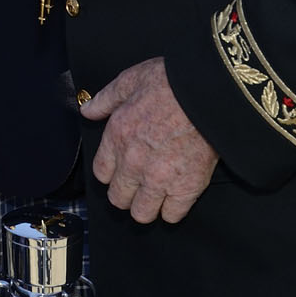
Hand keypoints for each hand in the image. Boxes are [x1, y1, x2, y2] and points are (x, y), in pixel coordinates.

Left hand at [81, 57, 218, 224]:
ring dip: (147, 206)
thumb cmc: (169, 82)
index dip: (111, 173)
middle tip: (138, 186)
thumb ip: (105, 99)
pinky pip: (172, 215)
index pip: (102, 174)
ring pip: (142, 213)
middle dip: (126, 194)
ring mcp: (160, 179)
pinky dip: (172, 210)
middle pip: (118, 198)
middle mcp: (133, 164)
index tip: (120, 170)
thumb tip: (88, 110)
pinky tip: (175, 198)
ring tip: (155, 196)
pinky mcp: (187, 188)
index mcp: (117, 138)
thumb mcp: (129, 81)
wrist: (207, 93)